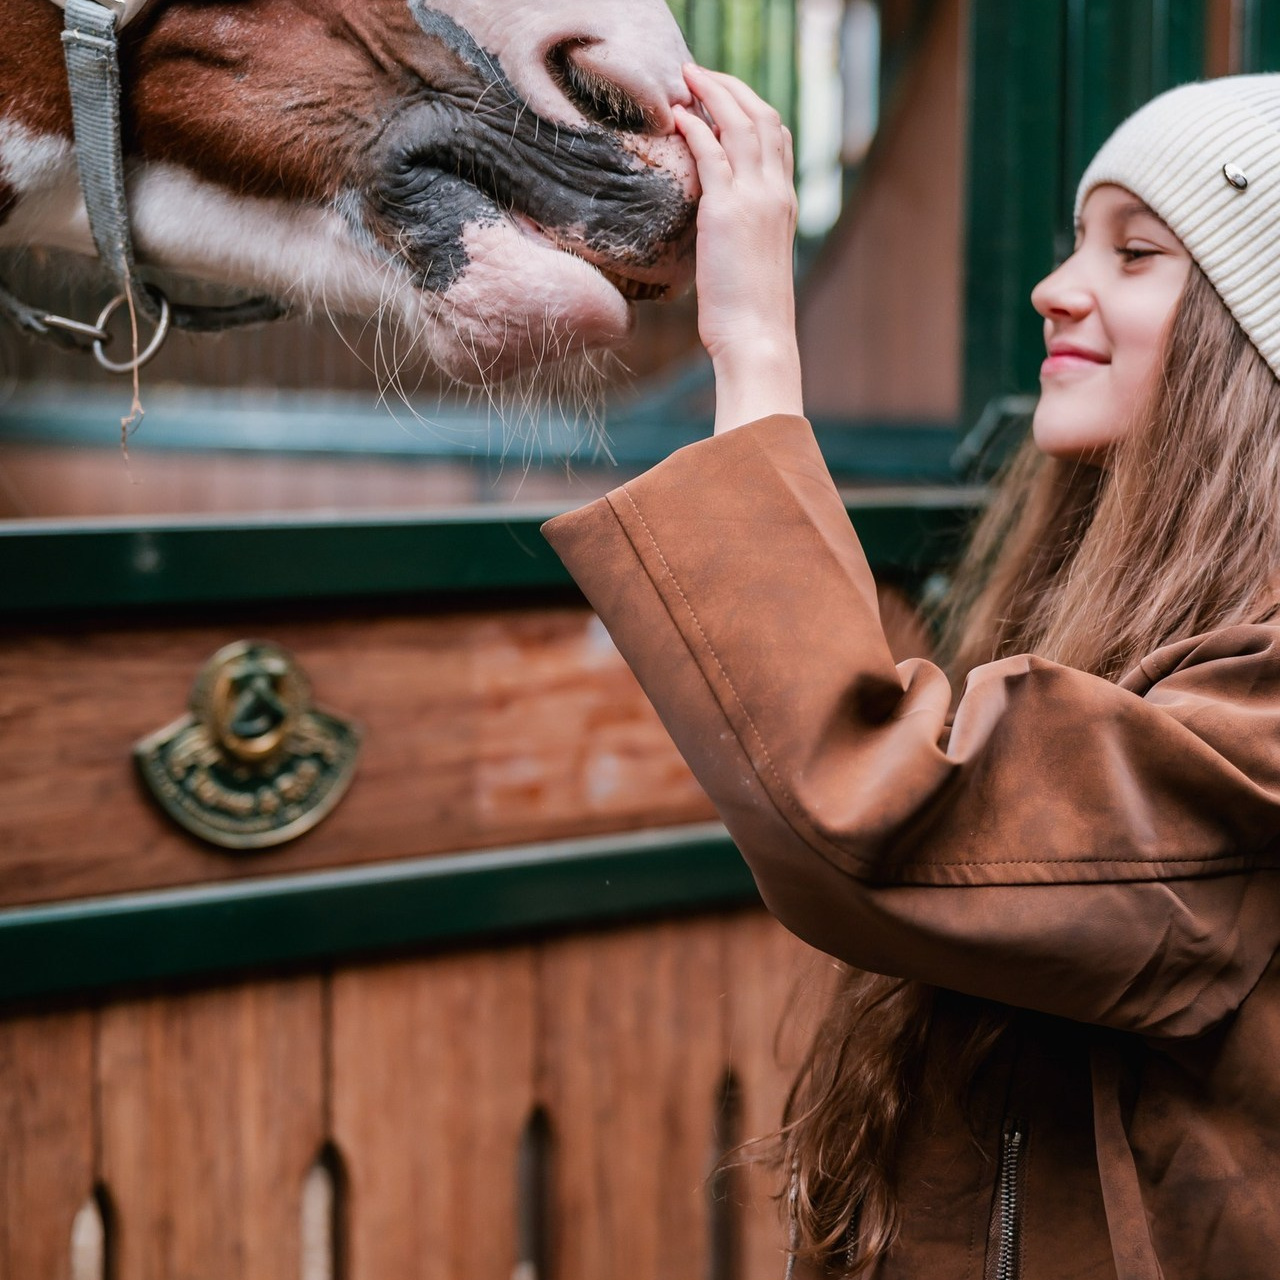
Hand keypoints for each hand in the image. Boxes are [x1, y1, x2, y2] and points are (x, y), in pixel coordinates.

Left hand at [673, 64, 802, 432]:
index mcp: (784, 203)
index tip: (723, 97)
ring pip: (740, 124)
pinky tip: (679, 116)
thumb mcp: (749, 262)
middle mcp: (775, 193)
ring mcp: (755, 199)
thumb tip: (711, 227)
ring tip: (686, 79)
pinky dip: (697, 127)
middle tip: (699, 74)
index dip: (751, 107)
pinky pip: (713, 154)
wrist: (757, 337)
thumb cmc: (749, 313)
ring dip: (713, 93)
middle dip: (731, 87)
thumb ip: (738, 232)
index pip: (777, 136)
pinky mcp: (727, 212)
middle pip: (761, 117)